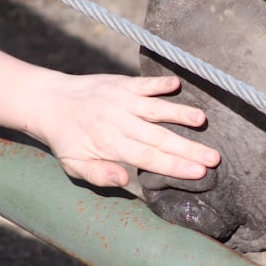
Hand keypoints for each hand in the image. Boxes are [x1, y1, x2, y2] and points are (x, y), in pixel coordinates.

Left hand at [25, 72, 220, 187]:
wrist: (50, 102)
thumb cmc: (66, 140)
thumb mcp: (74, 165)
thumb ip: (99, 175)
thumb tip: (126, 181)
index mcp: (110, 144)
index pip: (149, 158)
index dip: (175, 166)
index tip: (199, 172)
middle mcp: (119, 121)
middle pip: (159, 138)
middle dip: (188, 148)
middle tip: (214, 158)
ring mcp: (121, 100)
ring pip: (155, 109)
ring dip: (180, 114)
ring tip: (203, 120)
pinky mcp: (122, 83)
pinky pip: (144, 83)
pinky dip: (160, 83)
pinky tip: (178, 85)